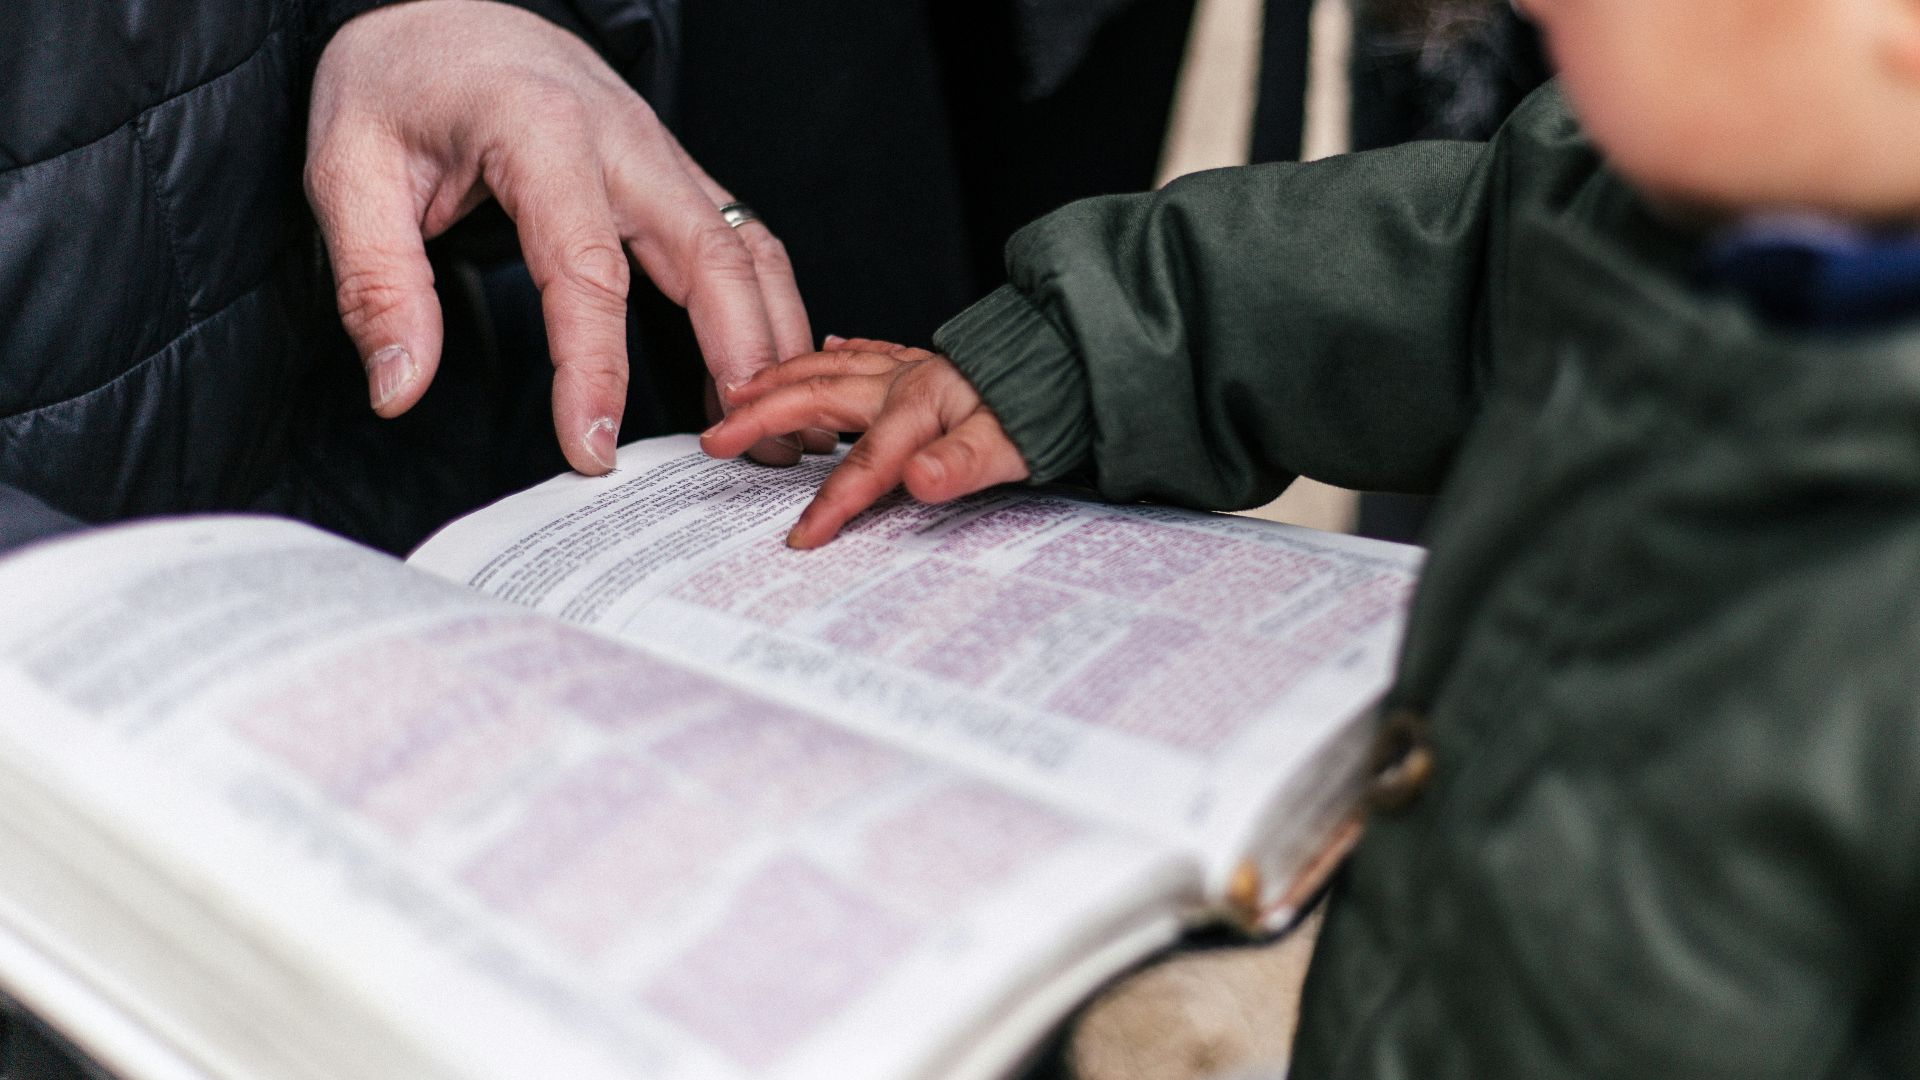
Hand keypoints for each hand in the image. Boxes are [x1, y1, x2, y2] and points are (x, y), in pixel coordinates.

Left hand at [306, 0, 824, 472]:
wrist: (445, 8)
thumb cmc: (401, 82)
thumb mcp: (347, 171)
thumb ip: (376, 284)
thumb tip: (399, 389)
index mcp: (541, 128)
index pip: (586, 269)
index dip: (595, 369)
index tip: (591, 449)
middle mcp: (623, 137)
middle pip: (712, 257)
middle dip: (743, 359)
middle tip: (751, 451)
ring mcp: (662, 152)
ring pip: (749, 249)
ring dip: (777, 339)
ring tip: (786, 427)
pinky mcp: (675, 172)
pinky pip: (743, 242)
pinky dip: (768, 310)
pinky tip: (764, 372)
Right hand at [700, 338, 1029, 547]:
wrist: (1084, 359)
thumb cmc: (1052, 406)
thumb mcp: (1017, 446)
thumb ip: (964, 464)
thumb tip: (920, 480)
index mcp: (922, 405)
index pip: (865, 465)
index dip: (832, 503)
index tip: (801, 539)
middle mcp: (908, 380)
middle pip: (820, 398)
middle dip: (764, 418)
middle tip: (717, 438)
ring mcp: (914, 367)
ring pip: (831, 367)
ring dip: (782, 379)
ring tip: (740, 390)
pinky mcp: (928, 362)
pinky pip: (869, 351)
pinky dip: (838, 352)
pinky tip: (827, 350)